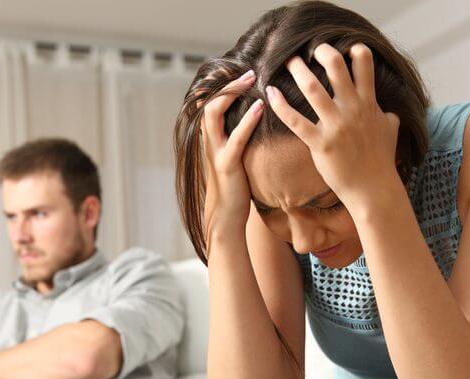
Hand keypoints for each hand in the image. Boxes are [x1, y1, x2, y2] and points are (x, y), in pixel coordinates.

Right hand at [199, 70, 265, 255]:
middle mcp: (208, 141)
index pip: (210, 102)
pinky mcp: (226, 165)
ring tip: (251, 79)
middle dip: (227, 83)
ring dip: (233, 93)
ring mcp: (215, 152)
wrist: (225, 217)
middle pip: (209, 101)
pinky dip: (247, 121)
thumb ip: (237, 137)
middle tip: (248, 70)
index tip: (241, 70)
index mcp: (210, 138)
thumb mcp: (234, 157)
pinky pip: (235, 138)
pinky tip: (261, 108)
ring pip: (215, 113)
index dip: (222, 84)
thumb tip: (253, 118)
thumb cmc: (235, 187)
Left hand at [266, 43, 401, 208]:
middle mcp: (352, 109)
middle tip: (309, 49)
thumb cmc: (381, 160)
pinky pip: (295, 120)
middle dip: (321, 51)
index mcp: (369, 103)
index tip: (342, 47)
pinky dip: (280, 105)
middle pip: (335, 67)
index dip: (353, 49)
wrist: (373, 189)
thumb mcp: (390, 131)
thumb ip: (387, 115)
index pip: (364, 64)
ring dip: (297, 70)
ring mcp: (335, 126)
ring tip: (288, 61)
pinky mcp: (320, 143)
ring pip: (312, 88)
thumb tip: (388, 111)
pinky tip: (270, 93)